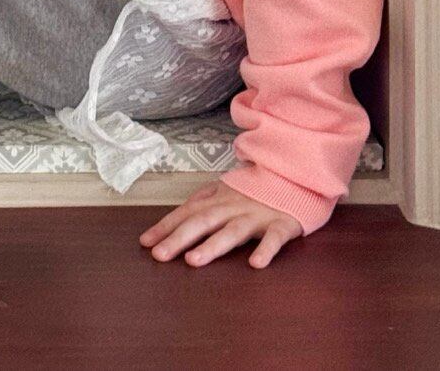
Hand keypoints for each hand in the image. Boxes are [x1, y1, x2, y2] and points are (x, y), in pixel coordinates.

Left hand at [138, 180, 302, 268]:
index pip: (188, 212)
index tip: (145, 243)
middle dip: (179, 238)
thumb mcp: (226, 189)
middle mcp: (234, 206)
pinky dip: (265, 250)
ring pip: (233, 231)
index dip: (166, 226)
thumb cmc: (256, 189)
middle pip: (203, 221)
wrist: (295, 174)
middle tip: (159, 256)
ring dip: (213, 245)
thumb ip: (204, 200)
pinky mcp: (282, 224)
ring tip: (193, 261)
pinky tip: (255, 264)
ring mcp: (257, 215)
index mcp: (219, 199)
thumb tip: (177, 215)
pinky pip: (274, 238)